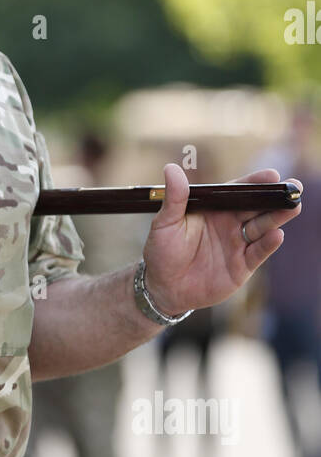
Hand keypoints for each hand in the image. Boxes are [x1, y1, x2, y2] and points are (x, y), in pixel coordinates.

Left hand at [142, 165, 302, 316]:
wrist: (163, 288)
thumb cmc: (161, 252)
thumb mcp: (165, 223)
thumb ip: (174, 198)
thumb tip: (171, 168)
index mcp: (214, 209)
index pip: (238, 192)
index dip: (255, 183)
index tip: (271, 175)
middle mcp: (230, 224)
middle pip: (257, 207)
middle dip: (276, 197)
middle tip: (294, 187)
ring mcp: (237, 245)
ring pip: (262, 227)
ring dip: (278, 217)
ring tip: (293, 207)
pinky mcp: (241, 266)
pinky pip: (258, 253)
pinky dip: (268, 245)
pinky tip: (277, 235)